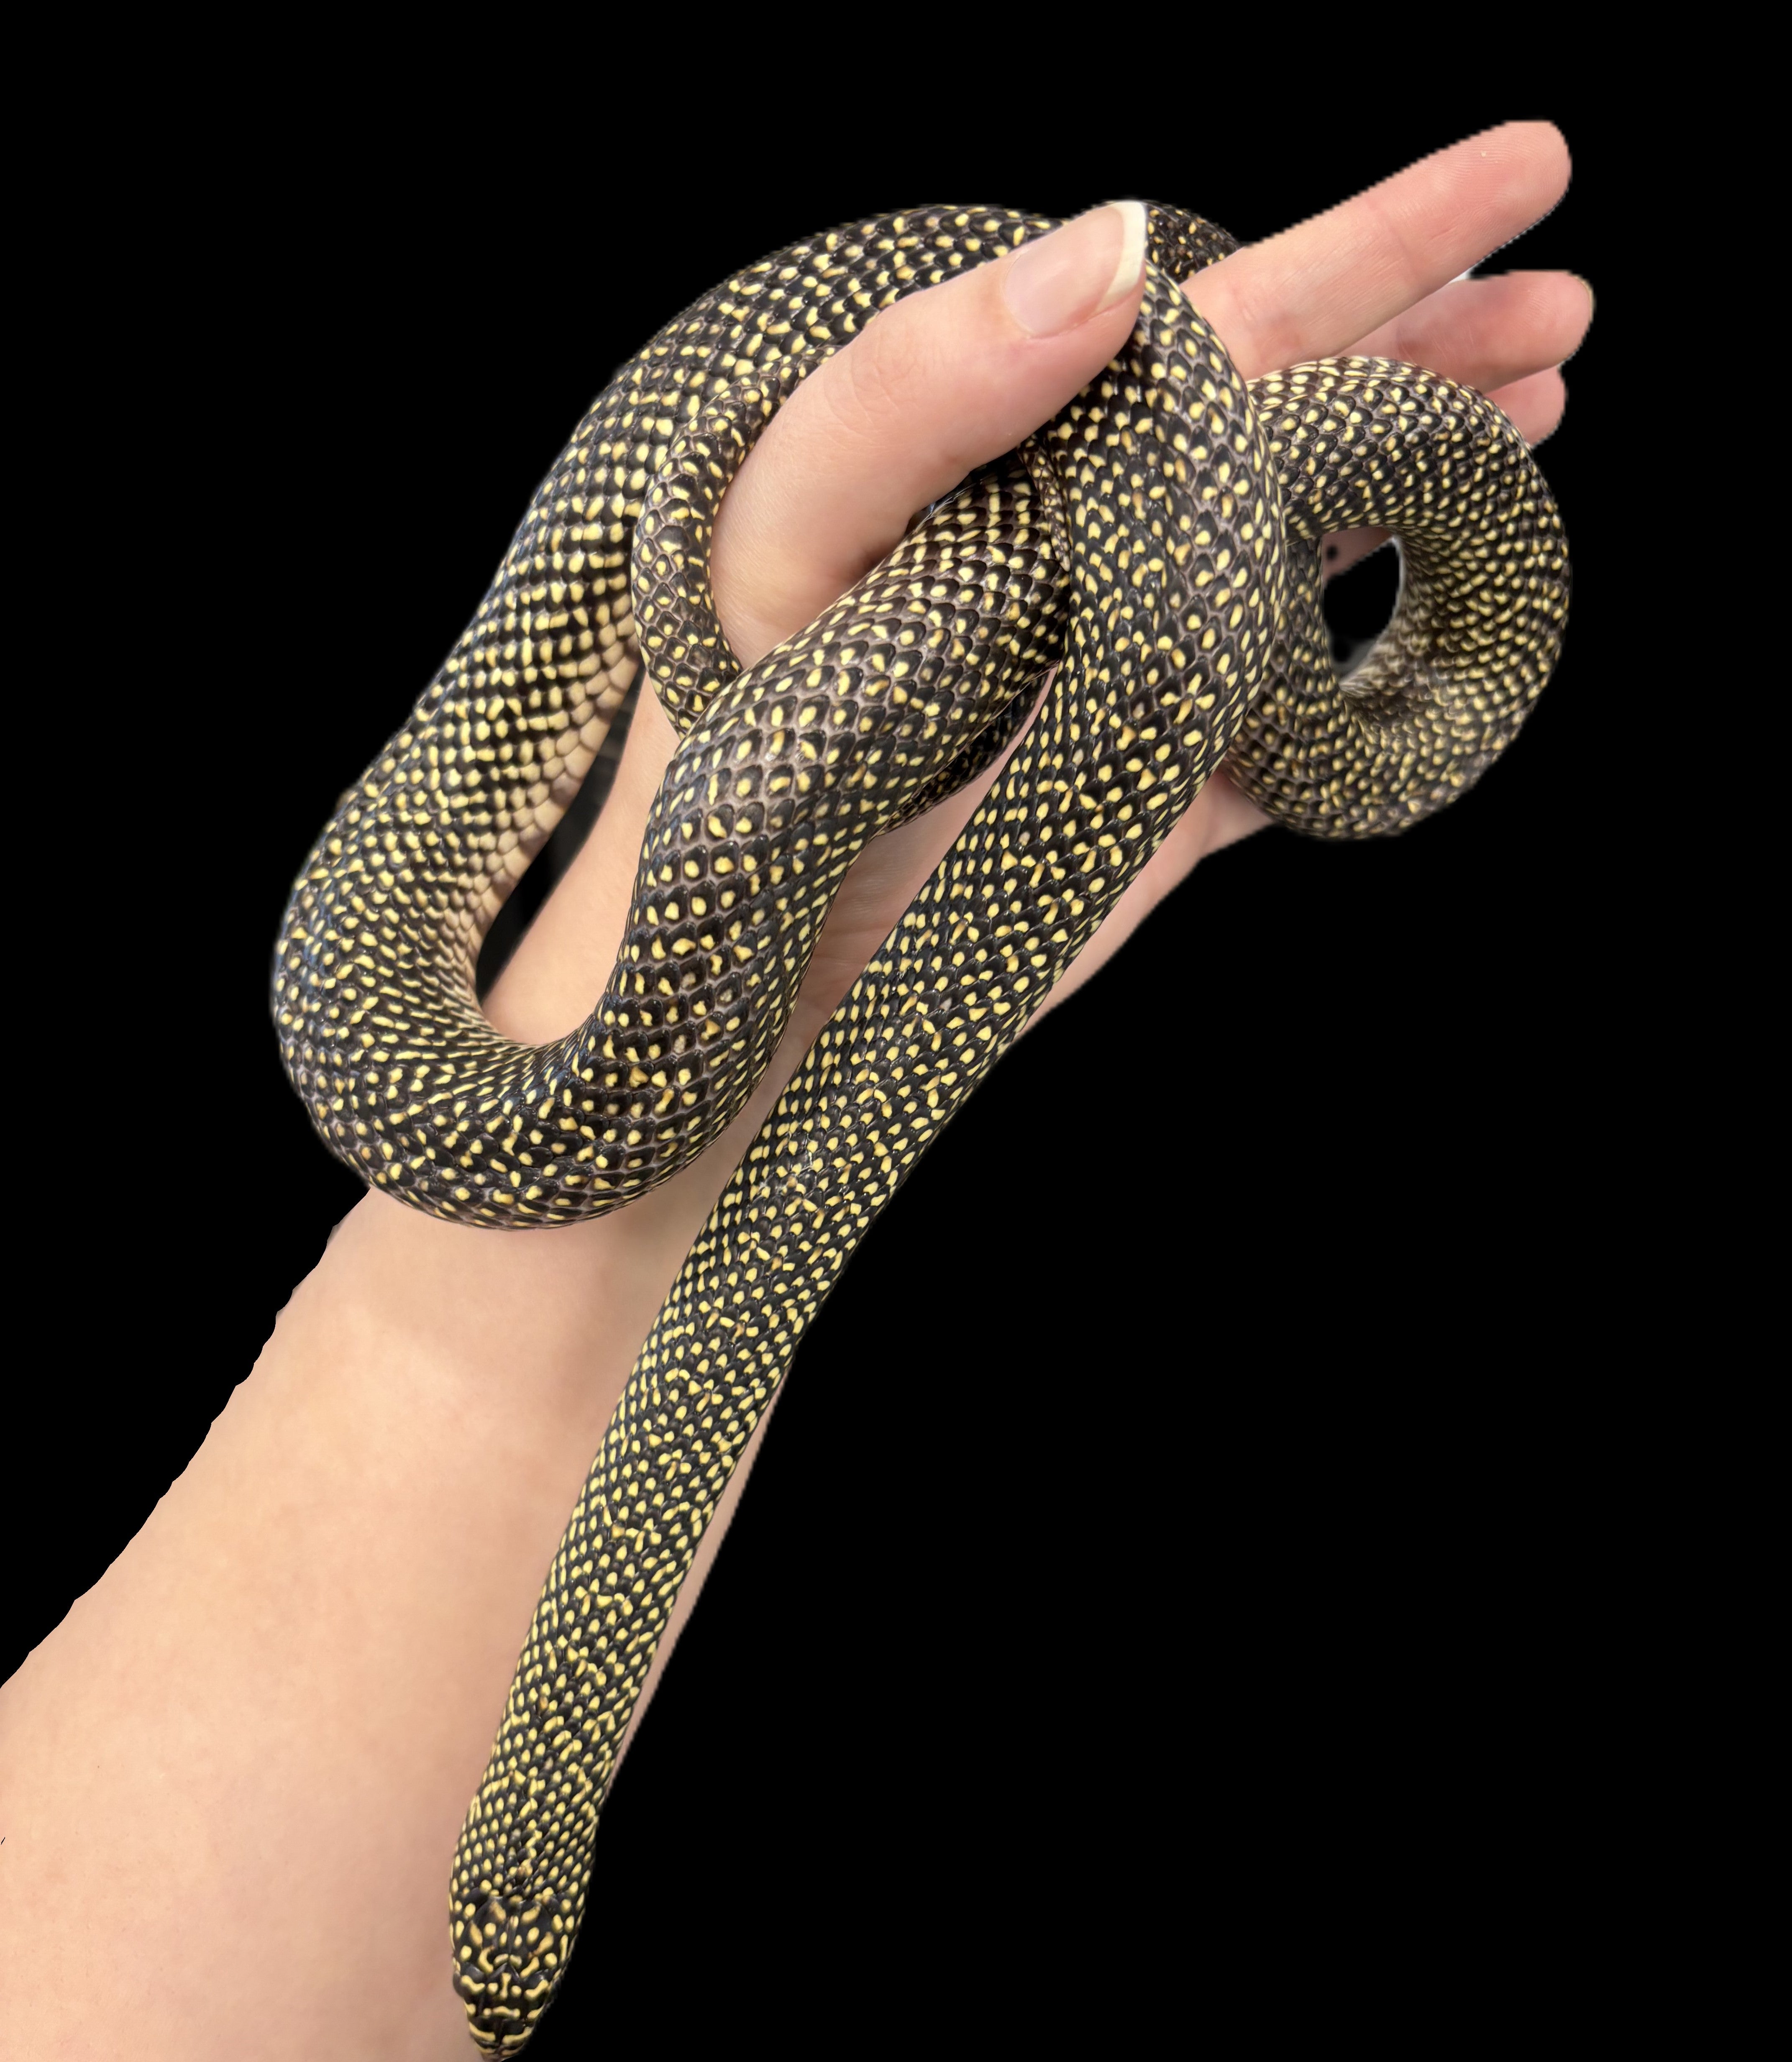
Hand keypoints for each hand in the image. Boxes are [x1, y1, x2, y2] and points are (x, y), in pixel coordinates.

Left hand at [488, 122, 1586, 1083]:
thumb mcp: (785, 551)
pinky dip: (1375, 664)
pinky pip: (1296, 714)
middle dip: (1432, 341)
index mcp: (1015, 459)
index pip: (1223, 321)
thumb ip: (922, 396)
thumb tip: (1115, 252)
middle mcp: (1083, 543)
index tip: (1525, 168)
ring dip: (1423, 469)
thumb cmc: (726, 764)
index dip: (1376, 243)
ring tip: (1543, 398)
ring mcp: (1130, 666)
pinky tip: (1445, 602)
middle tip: (1567, 301)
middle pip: (1290, 412)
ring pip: (1307, 539)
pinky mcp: (1151, 791)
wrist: (737, 995)